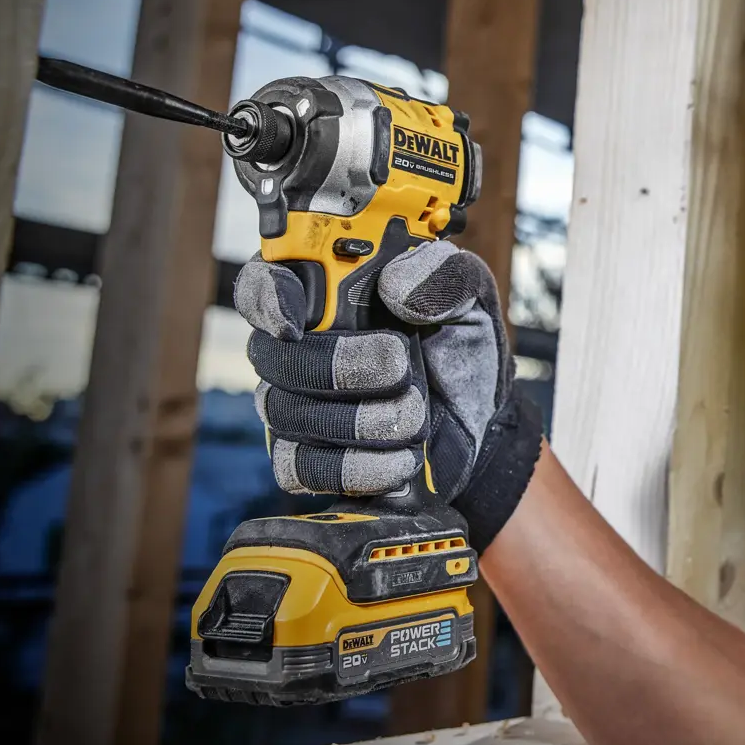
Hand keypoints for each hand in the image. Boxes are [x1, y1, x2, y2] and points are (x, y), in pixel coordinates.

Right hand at [233, 240, 536, 542]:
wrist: (482, 418)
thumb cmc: (459, 345)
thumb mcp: (470, 297)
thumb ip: (443, 275)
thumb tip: (397, 284)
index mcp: (323, 291)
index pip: (263, 283)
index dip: (266, 298)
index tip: (293, 322)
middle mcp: (295, 348)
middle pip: (274, 357)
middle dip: (337, 365)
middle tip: (399, 365)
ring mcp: (295, 406)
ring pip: (287, 415)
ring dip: (359, 418)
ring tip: (417, 413)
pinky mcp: (308, 460)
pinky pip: (302, 469)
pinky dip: (357, 466)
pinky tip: (402, 458)